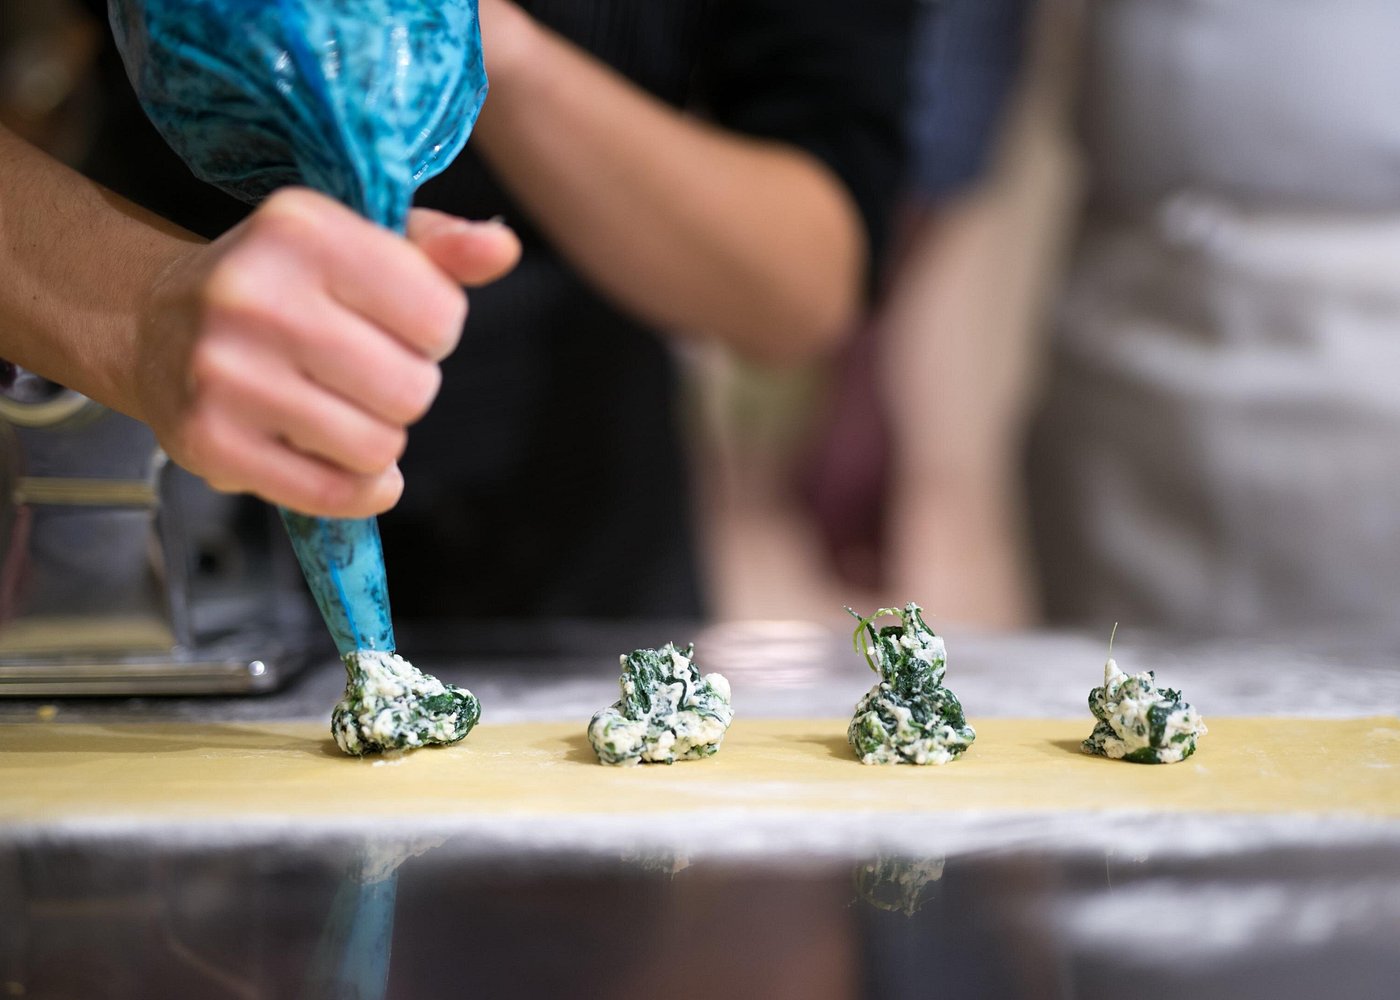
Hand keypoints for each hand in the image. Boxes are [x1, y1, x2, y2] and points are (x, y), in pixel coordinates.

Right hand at [133, 188, 518, 516]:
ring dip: (377, 440)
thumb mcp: (357, 244)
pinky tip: (330, 455)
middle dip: (406, 389)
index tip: (393, 324)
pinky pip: (334, 494)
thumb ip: (438, 249)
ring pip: (379, 447)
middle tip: (362, 372)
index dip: (433, 331)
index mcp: (302, 230)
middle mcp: (256, 296)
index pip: (440, 315)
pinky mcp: (210, 443)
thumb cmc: (282, 284)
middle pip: (414, 389)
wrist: (154, 325)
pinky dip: (354, 487)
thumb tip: (501, 247)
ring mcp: (225, 373)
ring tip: (336, 407)